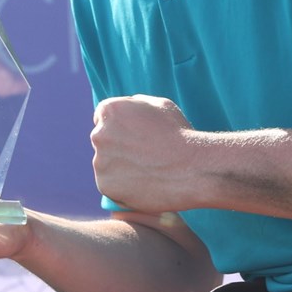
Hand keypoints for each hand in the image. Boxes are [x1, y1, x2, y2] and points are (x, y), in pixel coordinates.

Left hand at [90, 95, 197, 212]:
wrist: (193, 169)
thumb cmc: (180, 134)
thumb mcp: (160, 105)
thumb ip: (135, 105)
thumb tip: (126, 108)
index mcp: (109, 111)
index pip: (103, 118)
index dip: (121, 127)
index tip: (135, 137)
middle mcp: (99, 135)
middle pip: (103, 141)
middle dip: (118, 147)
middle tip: (144, 156)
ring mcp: (100, 162)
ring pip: (106, 164)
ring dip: (121, 167)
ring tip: (149, 170)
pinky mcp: (105, 186)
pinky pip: (111, 185)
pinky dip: (124, 186)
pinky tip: (145, 183)